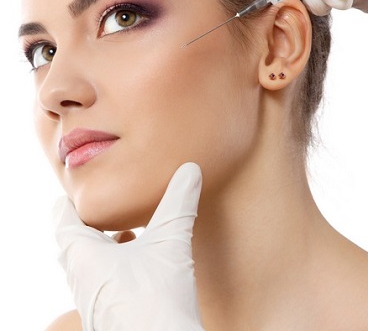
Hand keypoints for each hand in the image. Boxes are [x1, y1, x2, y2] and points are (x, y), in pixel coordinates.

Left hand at [53, 162, 203, 330]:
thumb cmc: (158, 298)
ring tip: (124, 232)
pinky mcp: (107, 313)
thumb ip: (180, 201)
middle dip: (89, 222)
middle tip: (105, 206)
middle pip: (72, 241)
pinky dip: (113, 264)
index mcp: (84, 257)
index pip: (62, 219)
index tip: (84, 189)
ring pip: (86, 263)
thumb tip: (191, 169)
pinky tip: (136, 261)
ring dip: (102, 244)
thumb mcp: (171, 241)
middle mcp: (81, 279)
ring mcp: (92, 300)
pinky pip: (100, 280)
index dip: (72, 201)